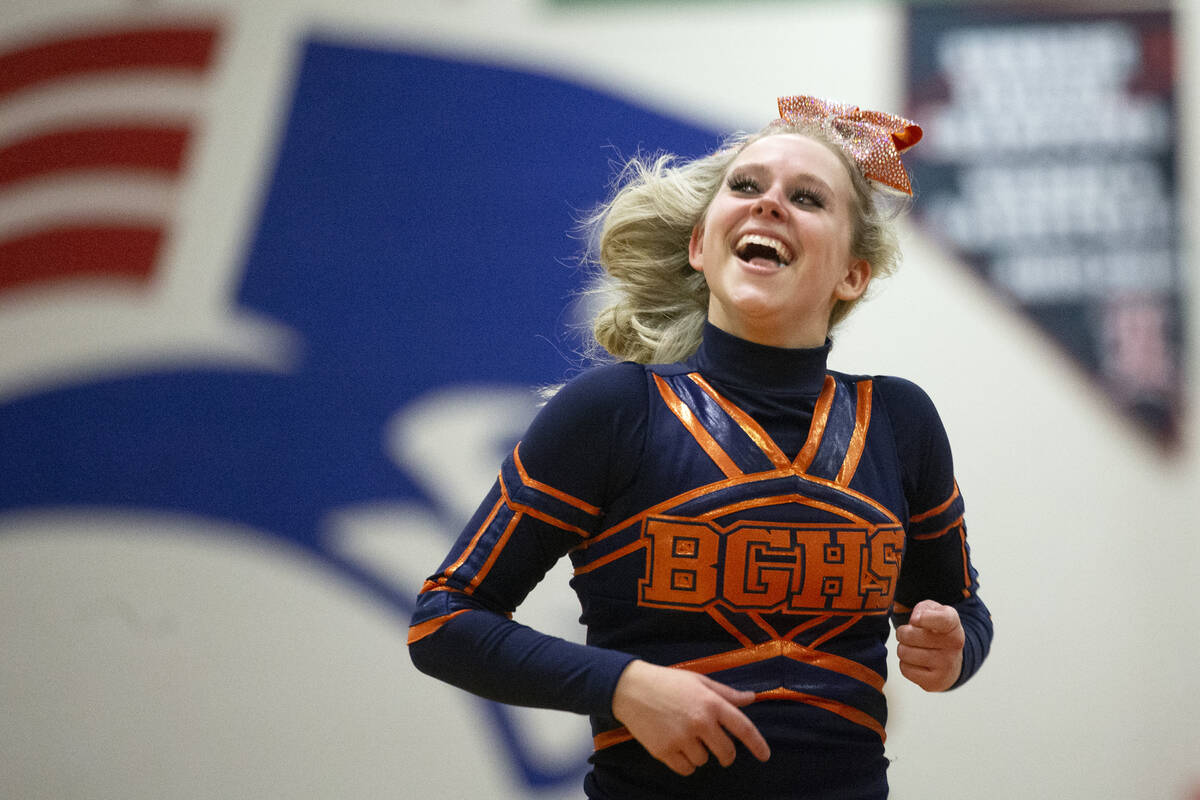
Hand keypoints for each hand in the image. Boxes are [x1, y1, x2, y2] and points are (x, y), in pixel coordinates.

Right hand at [611, 659, 770, 775]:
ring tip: (684, 736)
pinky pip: (686, 769)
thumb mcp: (699, 681)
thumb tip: (752, 698)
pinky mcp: (664, 751)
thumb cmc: (667, 682)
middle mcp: (699, 722)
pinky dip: (685, 763)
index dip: (757, 744)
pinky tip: (676, 747)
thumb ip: (726, 693)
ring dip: (699, 754)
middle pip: (726, 751)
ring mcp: (681, 738)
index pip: (743, 728)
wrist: (630, 688)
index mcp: (711, 702)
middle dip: (726, 754)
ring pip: (704, 760)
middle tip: (718, 749)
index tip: (765, 756)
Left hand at [895, 599, 964, 691]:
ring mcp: (946, 665)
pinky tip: (916, 662)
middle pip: (909, 636)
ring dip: (903, 649)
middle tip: (909, 635)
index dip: (925, 618)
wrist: (951, 660)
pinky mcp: (936, 681)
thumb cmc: (936, 632)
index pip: (942, 620)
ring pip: (904, 653)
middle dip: (902, 633)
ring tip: (913, 648)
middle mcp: (953, 645)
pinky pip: (905, 670)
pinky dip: (906, 665)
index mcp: (953, 624)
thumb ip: (923, 609)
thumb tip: (915, 621)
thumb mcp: (933, 612)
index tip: (915, 620)